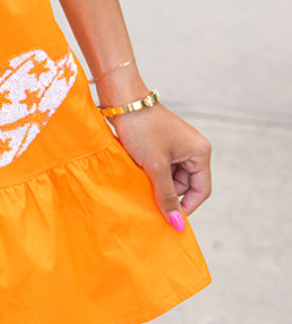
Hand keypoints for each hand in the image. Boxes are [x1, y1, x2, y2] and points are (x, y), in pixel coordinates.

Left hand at [110, 101, 211, 227]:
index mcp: (200, 151)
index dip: (187, 207)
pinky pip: (162, 165)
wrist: (121, 98)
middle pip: (186, 184)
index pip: (201, 190)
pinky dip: (152, 172)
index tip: (170, 219)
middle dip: (169, 193)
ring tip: (141, 181)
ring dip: (158, 183)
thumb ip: (167, 196)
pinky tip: (138, 173)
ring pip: (172, 175)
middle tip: (149, 197)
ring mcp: (177, 143)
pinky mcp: (162, 141)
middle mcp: (193, 147)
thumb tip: (178, 225)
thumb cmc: (141, 128)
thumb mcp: (155, 166)